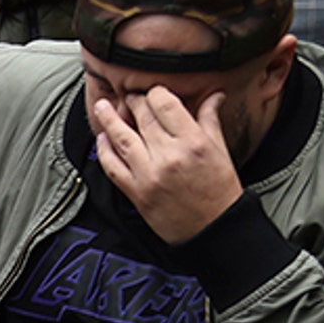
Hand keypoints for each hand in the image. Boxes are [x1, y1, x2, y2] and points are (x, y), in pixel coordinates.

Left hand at [91, 89, 243, 242]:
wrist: (215, 230)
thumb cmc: (220, 192)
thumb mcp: (221, 151)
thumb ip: (210, 120)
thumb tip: (214, 95)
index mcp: (193, 142)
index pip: (165, 103)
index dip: (155, 92)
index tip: (152, 92)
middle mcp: (170, 155)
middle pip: (142, 116)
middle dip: (133, 102)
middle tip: (128, 96)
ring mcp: (150, 174)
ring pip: (122, 137)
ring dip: (109, 118)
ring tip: (102, 106)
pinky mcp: (136, 193)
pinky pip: (113, 166)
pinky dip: (104, 150)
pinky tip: (102, 139)